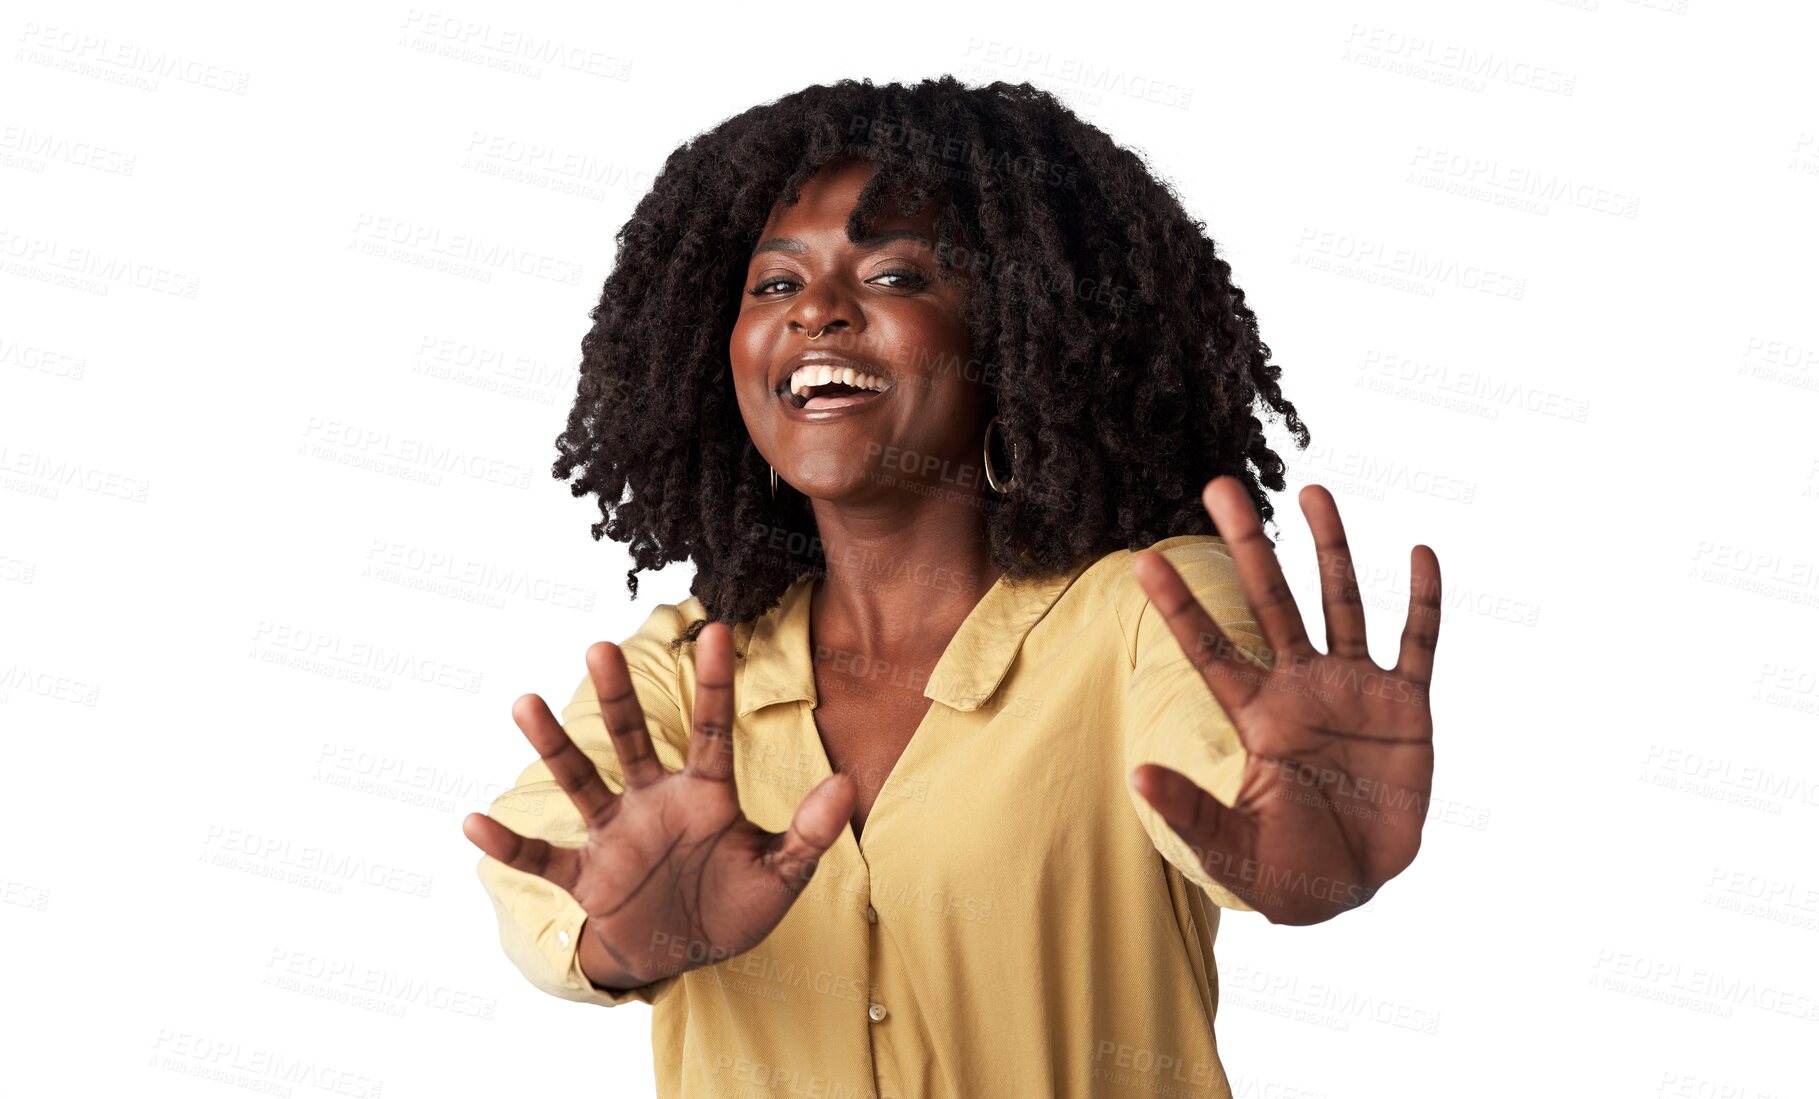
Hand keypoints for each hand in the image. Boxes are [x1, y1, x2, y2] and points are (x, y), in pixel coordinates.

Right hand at [462, 623, 856, 985]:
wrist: (684, 955)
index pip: (712, 731)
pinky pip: (545, 859)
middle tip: (601, 646)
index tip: (716, 630)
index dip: (715, 685)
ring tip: (525, 703)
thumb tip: (846, 783)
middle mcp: (654, 802)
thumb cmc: (733, 907)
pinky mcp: (589, 878)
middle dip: (618, 697)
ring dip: (555, 747)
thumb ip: (810, 833)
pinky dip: (512, 846)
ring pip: (583, 783)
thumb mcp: (781, 876)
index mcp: (705, 796)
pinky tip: (475, 822)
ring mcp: (616, 836)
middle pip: (634, 741)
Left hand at [1127, 477, 1441, 924]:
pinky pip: (1417, 643)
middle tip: (1219, 485)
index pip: (1208, 648)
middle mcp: (1300, 686)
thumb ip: (1191, 813)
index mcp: (1255, 714)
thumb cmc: (1285, 870)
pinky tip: (1419, 552)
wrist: (1354, 884)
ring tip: (1313, 490)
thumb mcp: (1233, 849)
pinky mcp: (1405, 706)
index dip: (1179, 606)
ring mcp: (1353, 689)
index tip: (1143, 560)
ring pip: (1339, 602)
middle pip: (1269, 601)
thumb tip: (1136, 776)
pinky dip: (1422, 601)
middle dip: (1247, 544)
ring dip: (1329, 549)